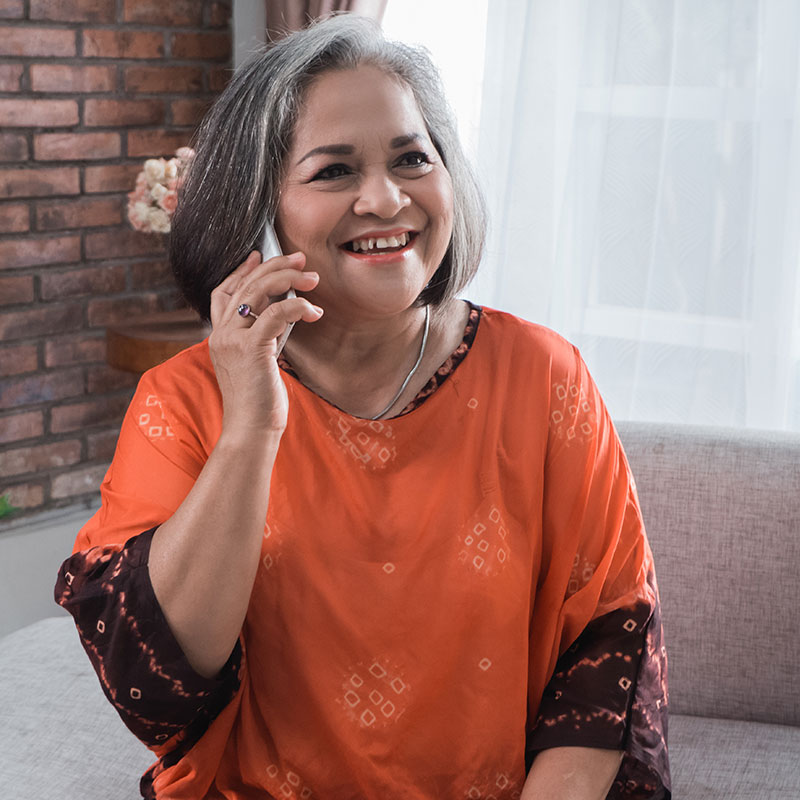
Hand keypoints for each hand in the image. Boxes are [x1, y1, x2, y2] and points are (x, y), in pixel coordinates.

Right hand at [208, 250, 322, 434]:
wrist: (250, 431)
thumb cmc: (258, 403)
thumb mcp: (256, 364)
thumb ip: (261, 339)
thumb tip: (284, 315)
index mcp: (219, 337)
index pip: (222, 291)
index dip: (240, 270)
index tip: (259, 255)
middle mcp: (221, 334)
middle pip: (244, 284)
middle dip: (274, 265)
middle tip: (300, 258)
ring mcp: (232, 339)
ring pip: (258, 291)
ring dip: (289, 278)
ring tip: (312, 277)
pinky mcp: (251, 348)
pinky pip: (277, 313)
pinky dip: (299, 306)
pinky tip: (314, 311)